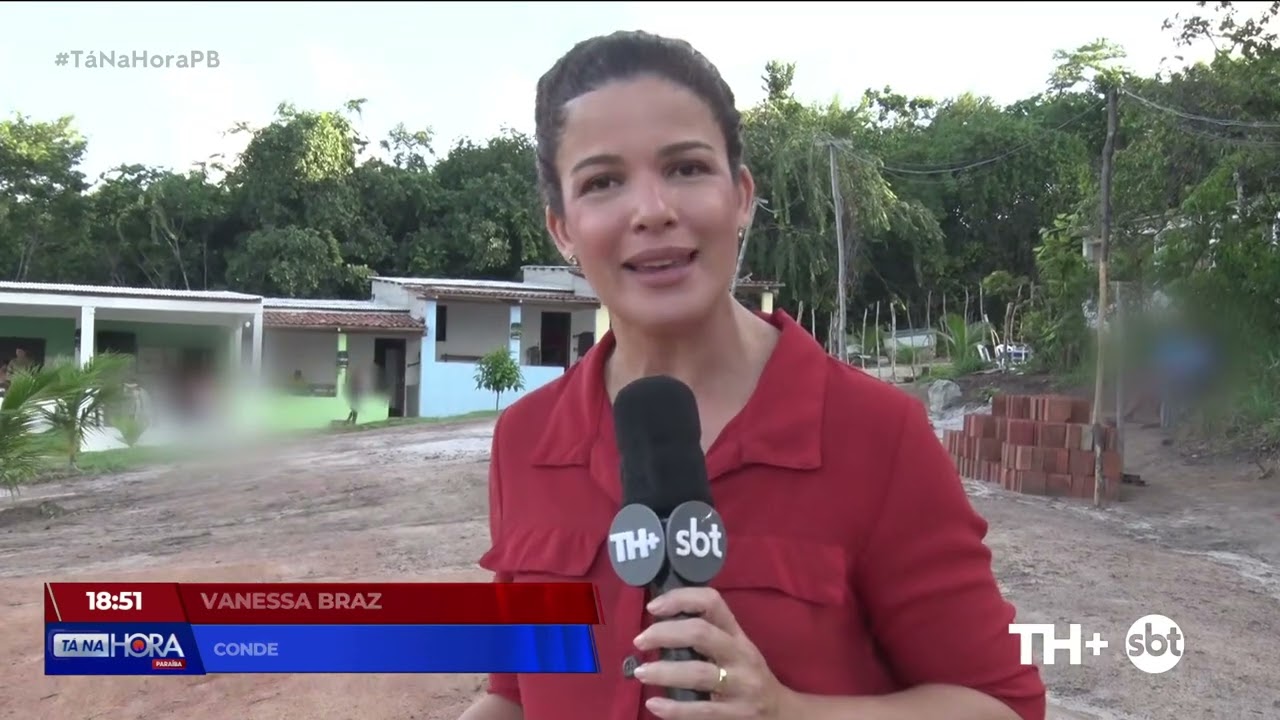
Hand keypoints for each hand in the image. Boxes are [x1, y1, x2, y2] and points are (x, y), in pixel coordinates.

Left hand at [631, 587, 796, 718]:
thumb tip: (659, 626)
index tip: (654, 607)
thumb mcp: (735, 649)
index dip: (680, 599)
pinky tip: (654, 704)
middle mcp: (740, 655)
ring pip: (699, 673)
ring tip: (640, 672)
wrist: (781, 713)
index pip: (712, 602)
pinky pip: (700, 710)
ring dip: (664, 672)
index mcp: (737, 634)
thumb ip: (707, 636)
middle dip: (665, 634)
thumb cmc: (747, 675)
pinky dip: (673, 708)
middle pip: (701, 634)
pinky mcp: (735, 714)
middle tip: (640, 641)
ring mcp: (740, 686)